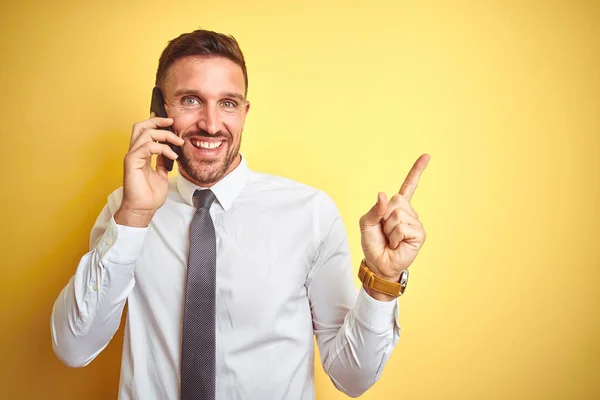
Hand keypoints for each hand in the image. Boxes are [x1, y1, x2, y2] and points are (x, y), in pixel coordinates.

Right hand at [114, 115, 183, 226]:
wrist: (143, 209)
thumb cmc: (150, 195)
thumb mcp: (161, 174)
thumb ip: (162, 162)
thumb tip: (167, 153)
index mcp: (141, 154)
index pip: (145, 131)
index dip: (156, 124)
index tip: (171, 122)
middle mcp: (135, 153)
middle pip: (141, 126)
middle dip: (156, 121)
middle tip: (171, 121)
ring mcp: (132, 156)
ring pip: (145, 133)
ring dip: (165, 135)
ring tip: (178, 142)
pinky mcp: (132, 162)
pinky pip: (147, 147)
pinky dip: (162, 148)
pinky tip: (172, 155)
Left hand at [359, 154, 429, 295]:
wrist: (378, 263)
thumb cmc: (373, 244)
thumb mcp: (366, 224)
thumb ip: (374, 209)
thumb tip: (383, 195)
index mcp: (396, 207)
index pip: (408, 186)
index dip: (416, 171)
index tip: (426, 156)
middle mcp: (408, 213)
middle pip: (396, 201)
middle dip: (384, 216)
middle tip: (385, 231)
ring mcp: (415, 223)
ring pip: (398, 215)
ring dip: (389, 229)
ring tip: (390, 239)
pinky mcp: (419, 234)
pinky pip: (403, 227)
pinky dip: (395, 236)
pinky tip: (397, 243)